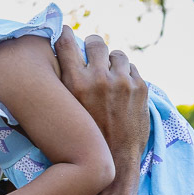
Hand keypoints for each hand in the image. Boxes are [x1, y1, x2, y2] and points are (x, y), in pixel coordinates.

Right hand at [55, 27, 148, 159]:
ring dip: (112, 61)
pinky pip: (132, 68)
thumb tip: (53, 65)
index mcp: (74, 83)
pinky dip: (126, 75)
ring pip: (117, 54)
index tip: (66, 34)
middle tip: (92, 55)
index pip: (65, 41)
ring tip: (110, 75)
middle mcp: (98, 78)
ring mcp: (122, 82)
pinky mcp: (140, 87)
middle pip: (95, 42)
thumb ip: (61, 87)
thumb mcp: (65, 111)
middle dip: (93, 46)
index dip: (65, 34)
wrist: (113, 160)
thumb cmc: (83, 137)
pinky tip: (121, 89)